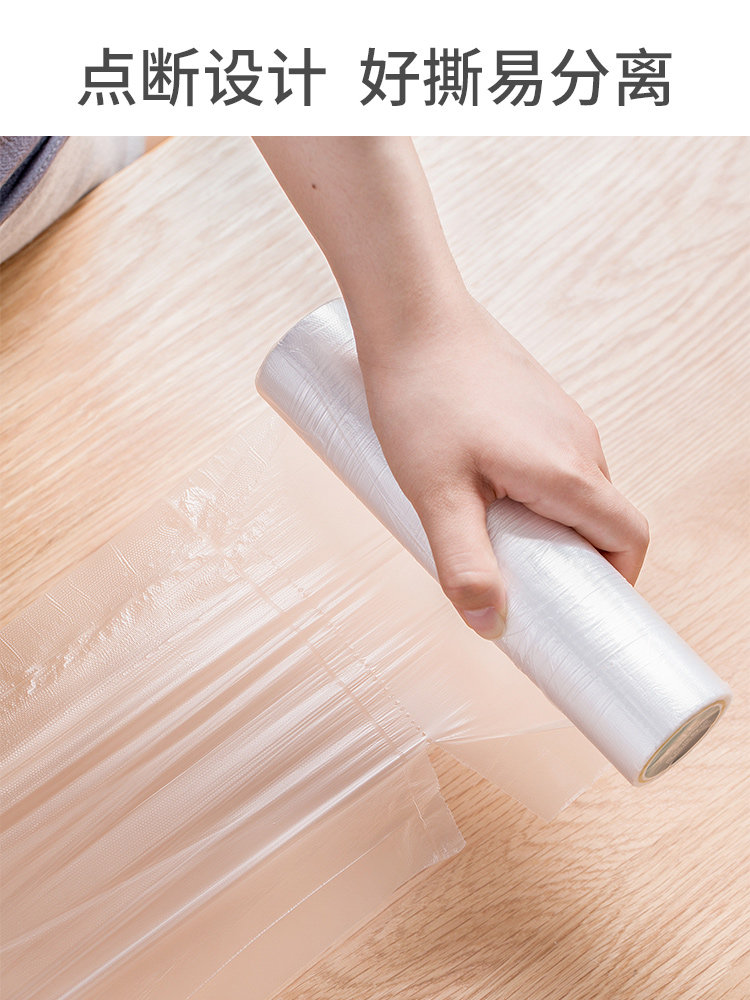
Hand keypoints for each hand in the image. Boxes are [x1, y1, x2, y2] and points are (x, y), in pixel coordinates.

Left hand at [356, 290, 649, 639]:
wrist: (411, 315)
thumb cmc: (422, 398)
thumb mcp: (437, 494)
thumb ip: (463, 563)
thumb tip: (489, 626)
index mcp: (568, 472)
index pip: (629, 538)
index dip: (614, 581)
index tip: (575, 607)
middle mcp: (580, 443)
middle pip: (605, 519)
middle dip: (574, 559)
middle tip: (522, 581)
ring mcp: (563, 418)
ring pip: (579, 489)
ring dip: (551, 524)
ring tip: (494, 537)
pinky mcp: (540, 403)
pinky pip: (558, 460)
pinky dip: (539, 491)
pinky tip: (485, 491)